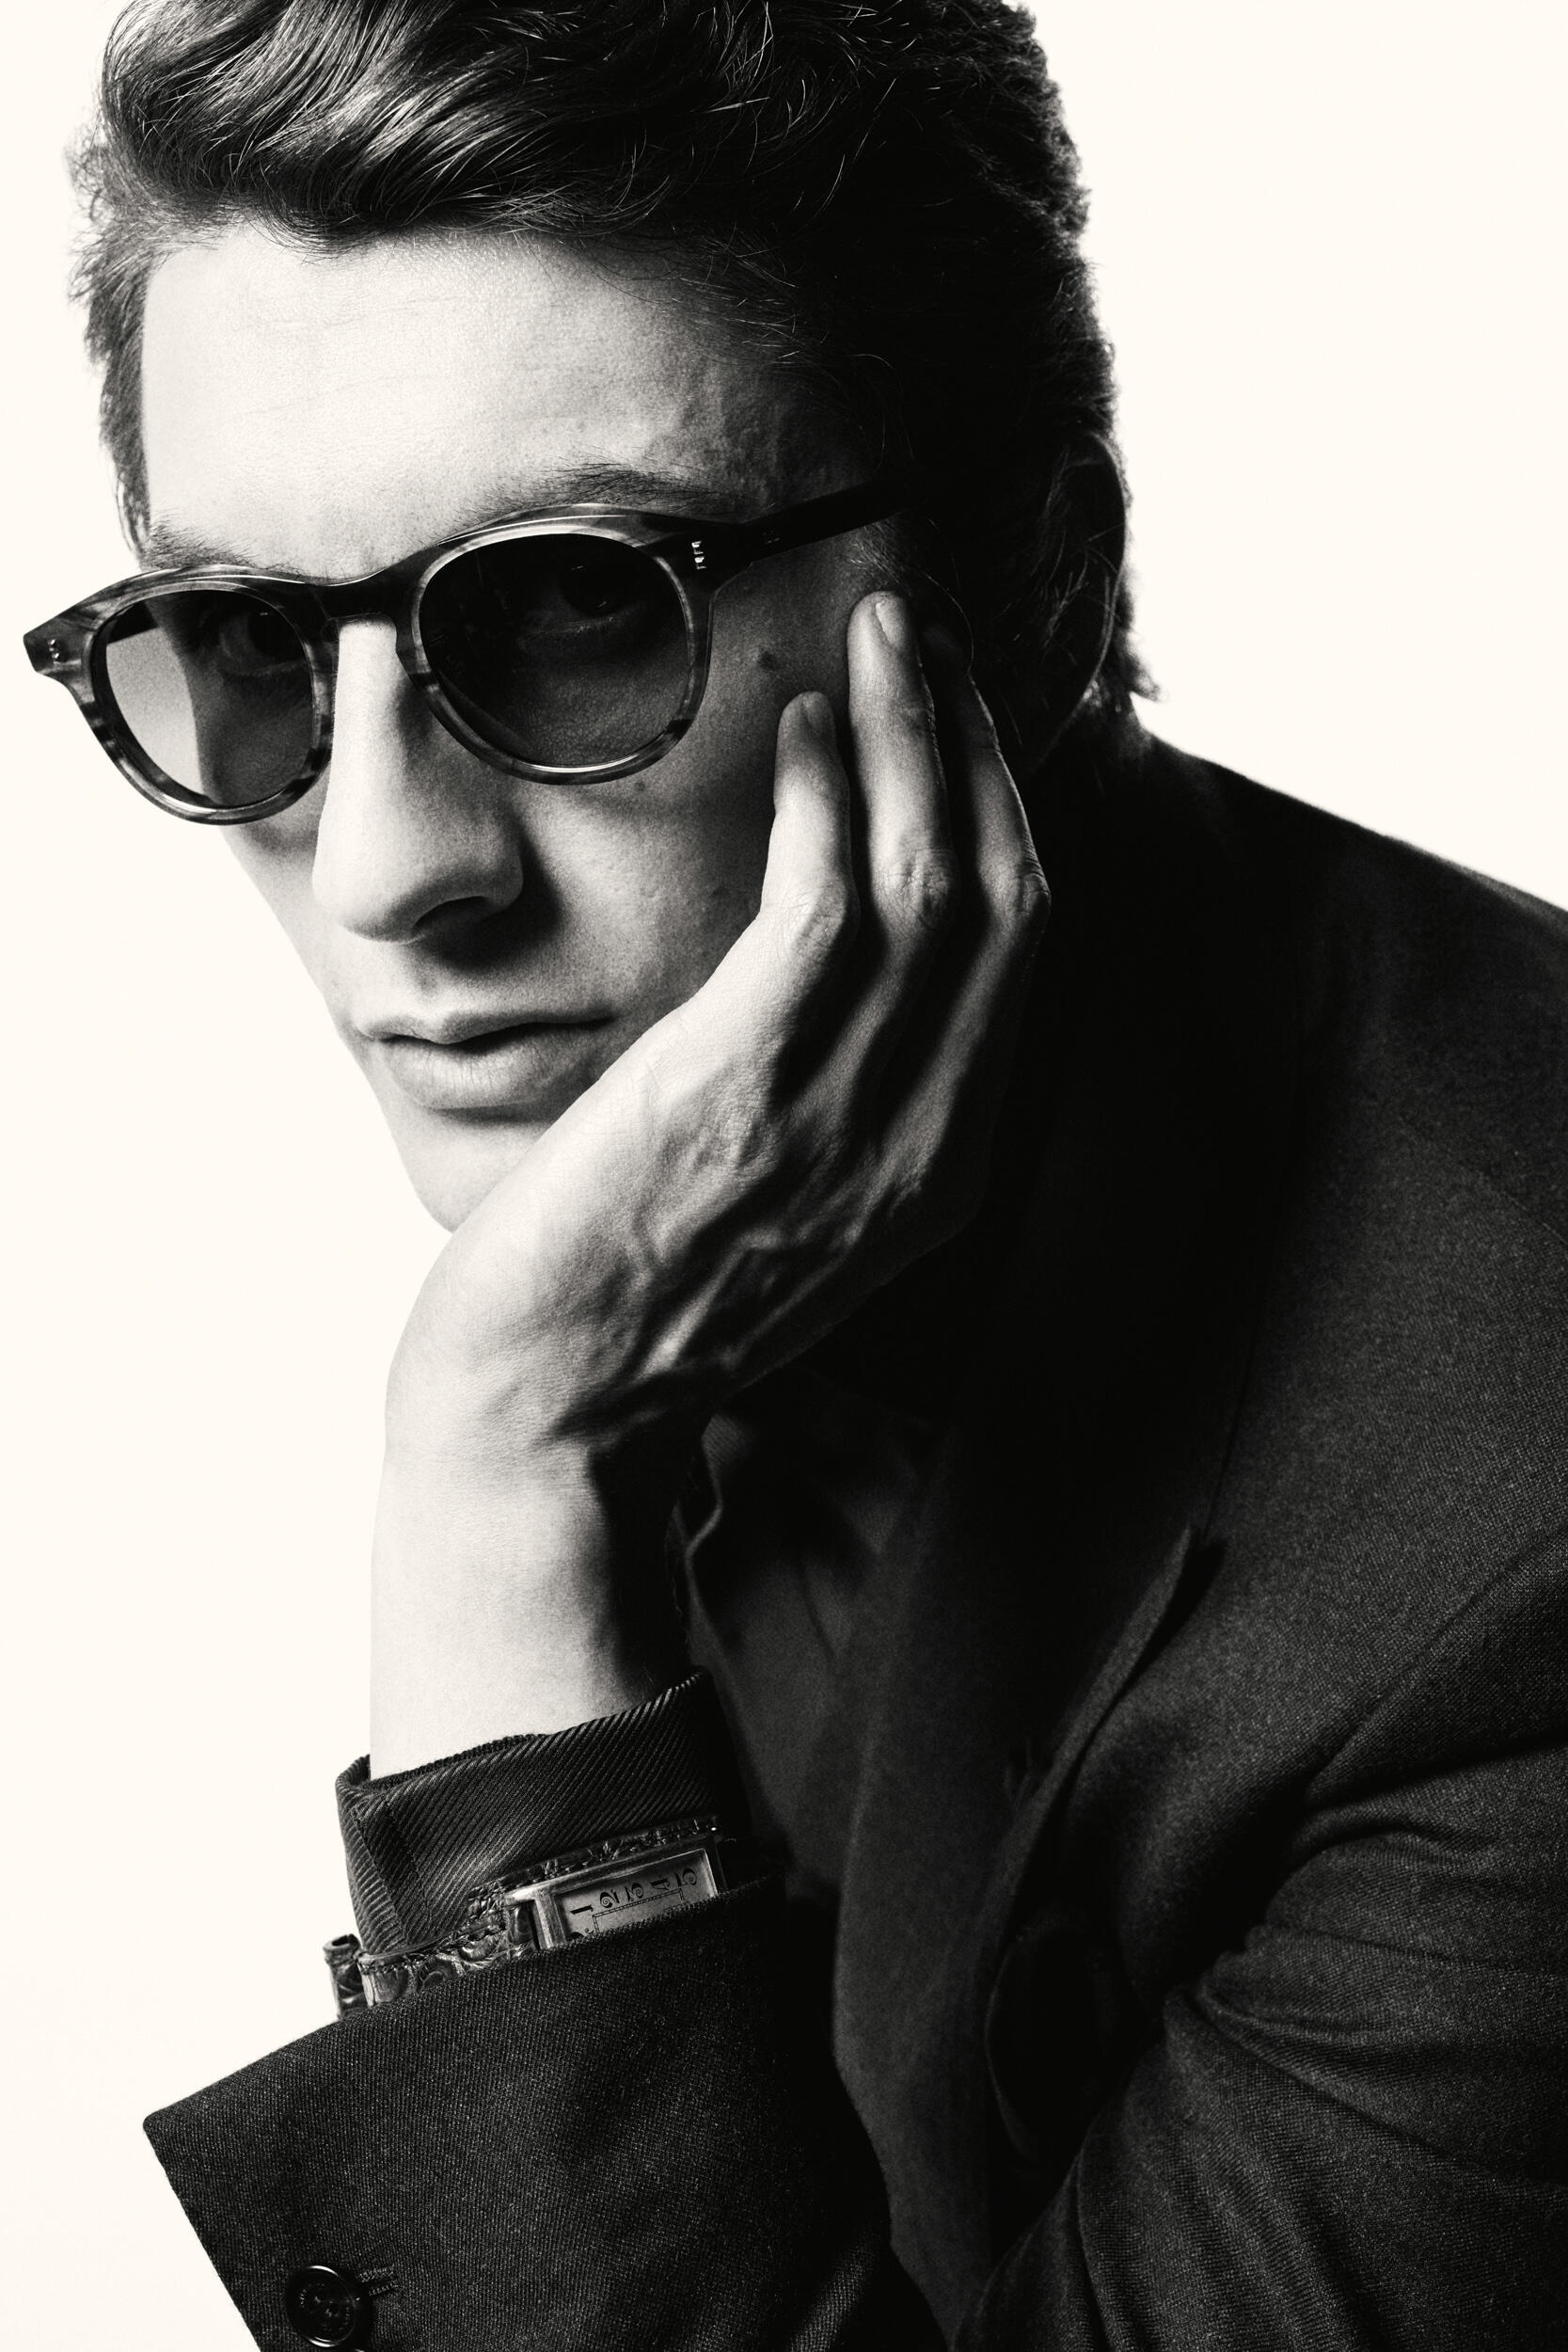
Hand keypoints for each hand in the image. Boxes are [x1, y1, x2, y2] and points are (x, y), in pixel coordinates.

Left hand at [370, 593, 1048, 1767]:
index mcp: (946, 1169)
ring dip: (916, 733)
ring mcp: (847, 1120)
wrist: (551, 1415)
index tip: (955, 714)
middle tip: (926, 631)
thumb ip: (846, 1101)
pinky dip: (830, 799)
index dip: (1002, 810)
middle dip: (976, 744)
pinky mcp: (745, 1092)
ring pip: (937, 881)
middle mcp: (927, 1140)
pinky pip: (829, 909)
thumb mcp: (791, 1210)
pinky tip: (799, 723)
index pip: (1025, 952)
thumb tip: (835, 964)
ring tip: (884, 631)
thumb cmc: (640, 1305)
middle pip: (1008, 896)